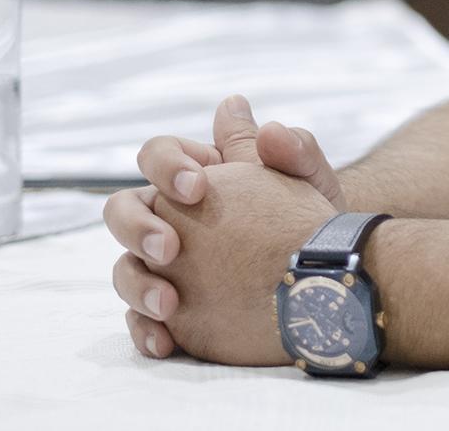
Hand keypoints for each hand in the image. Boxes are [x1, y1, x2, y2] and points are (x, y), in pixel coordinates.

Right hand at [112, 160, 336, 364]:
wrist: (326, 272)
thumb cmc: (309, 213)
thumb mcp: (307, 178)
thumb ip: (283, 144)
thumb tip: (236, 106)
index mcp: (194, 174)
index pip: (157, 155)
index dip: (166, 166)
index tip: (196, 187)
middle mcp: (167, 218)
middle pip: (122, 210)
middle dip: (137, 227)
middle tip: (170, 248)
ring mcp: (163, 266)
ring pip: (124, 268)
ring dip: (138, 285)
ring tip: (170, 303)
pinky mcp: (170, 310)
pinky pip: (140, 320)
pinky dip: (145, 331)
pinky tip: (165, 342)